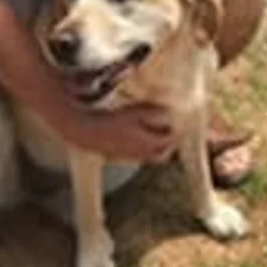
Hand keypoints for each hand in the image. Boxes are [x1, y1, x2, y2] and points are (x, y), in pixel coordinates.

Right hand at [56, 102, 175, 162]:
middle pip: (161, 154)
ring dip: (154, 146)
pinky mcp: (119, 156)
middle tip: (169, 131)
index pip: (169, 142)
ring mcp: (129, 156)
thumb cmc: (111, 120)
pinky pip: (137, 155)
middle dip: (168, 144)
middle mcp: (141, 153)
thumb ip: (151, 112)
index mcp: (147, 142)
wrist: (86, 132)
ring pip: (149, 155)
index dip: (176, 133)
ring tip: (154, 132)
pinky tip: (136, 135)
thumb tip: (167, 110)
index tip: (179, 124)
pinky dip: (142, 147)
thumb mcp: (134, 112)